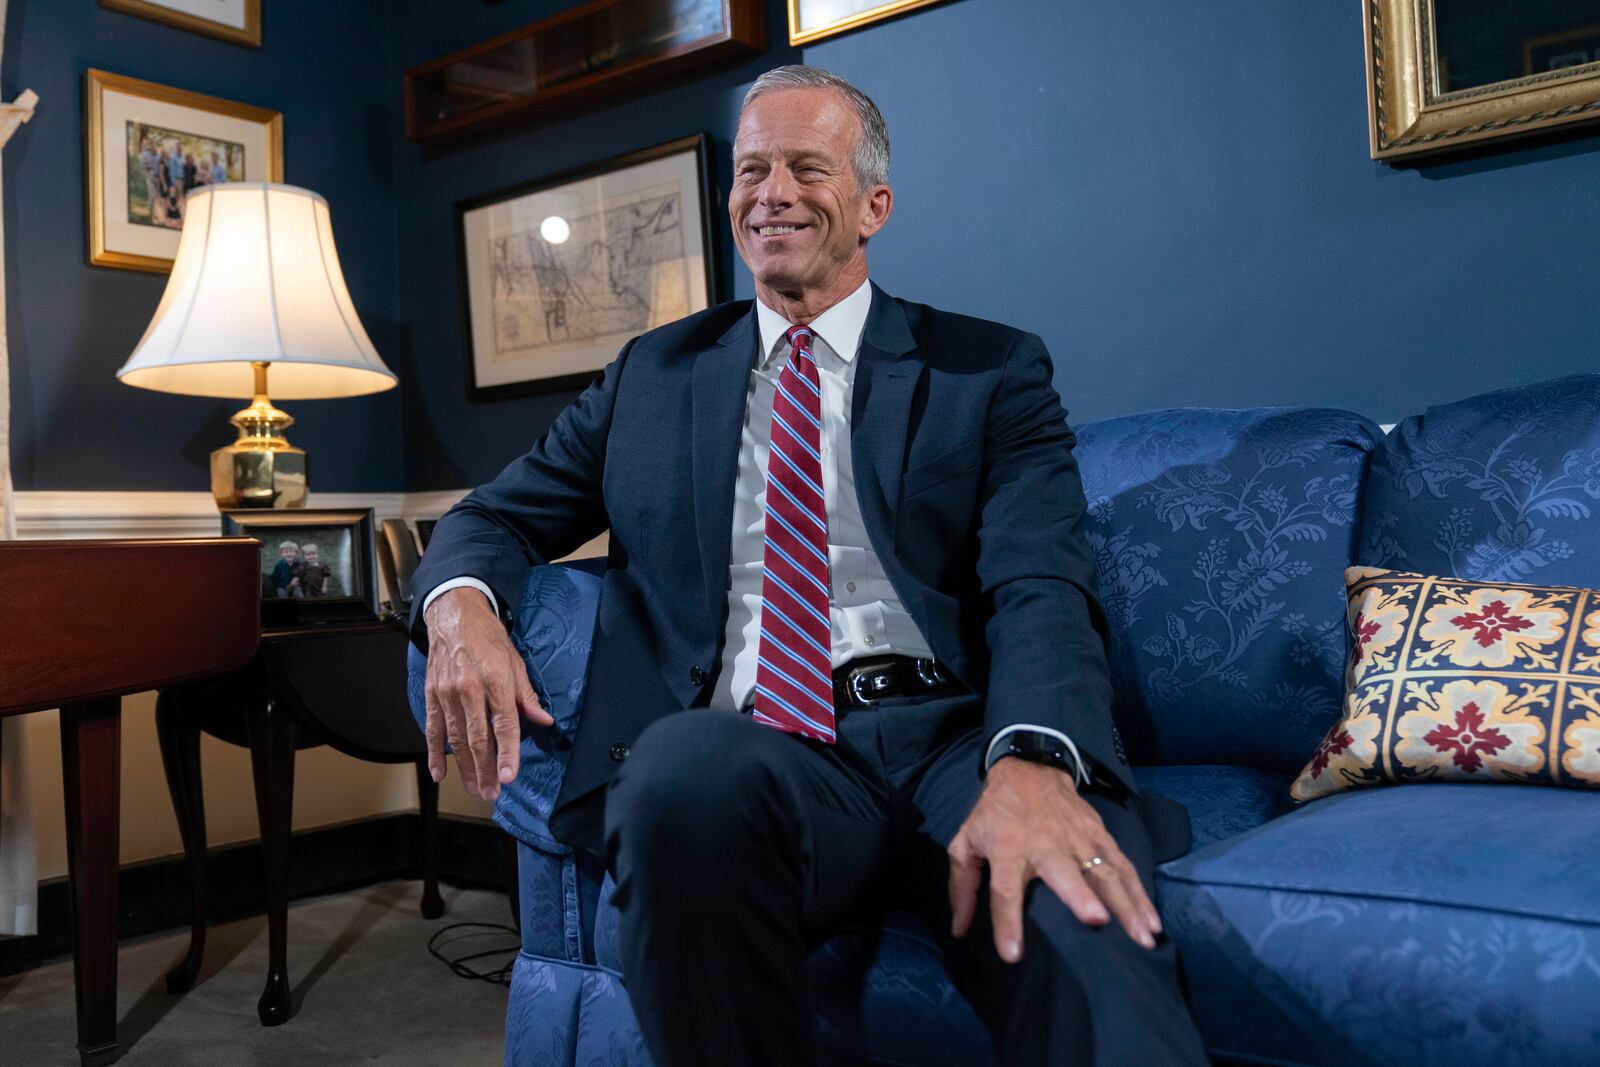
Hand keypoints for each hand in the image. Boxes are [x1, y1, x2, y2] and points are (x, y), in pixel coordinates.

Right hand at [423, 587, 552, 799]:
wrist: (455, 616)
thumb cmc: (489, 639)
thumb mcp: (516, 662)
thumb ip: (527, 696)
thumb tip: (544, 721)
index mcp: (496, 681)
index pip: (504, 725)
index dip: (508, 753)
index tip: (509, 776)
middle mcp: (470, 688)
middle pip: (479, 738)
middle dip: (486, 769)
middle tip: (492, 792)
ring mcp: (447, 693)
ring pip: (456, 738)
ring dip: (465, 767)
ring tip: (474, 788)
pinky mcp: (432, 694)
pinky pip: (432, 729)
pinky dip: (435, 753)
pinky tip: (439, 773)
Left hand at [947, 758, 1160, 961]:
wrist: (1029, 769)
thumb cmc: (995, 814)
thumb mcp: (966, 843)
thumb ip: (962, 887)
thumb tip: (958, 930)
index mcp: (1007, 848)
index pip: (1004, 889)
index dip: (1007, 922)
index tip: (1013, 955)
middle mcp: (1045, 844)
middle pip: (1063, 872)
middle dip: (1080, 895)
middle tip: (1095, 920)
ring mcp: (1078, 839)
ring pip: (1104, 872)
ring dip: (1125, 904)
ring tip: (1142, 938)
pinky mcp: (1101, 835)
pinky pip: (1123, 866)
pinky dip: (1140, 893)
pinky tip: (1152, 920)